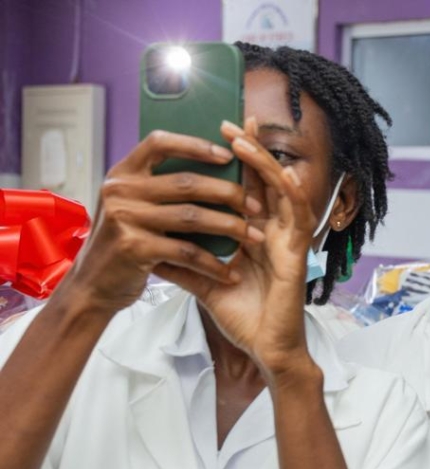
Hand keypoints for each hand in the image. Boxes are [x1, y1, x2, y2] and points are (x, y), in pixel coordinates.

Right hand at [60, 130, 257, 314]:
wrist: (93, 285)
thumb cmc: (125, 243)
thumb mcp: (133, 205)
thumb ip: (160, 187)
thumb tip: (214, 168)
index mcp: (123, 173)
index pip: (159, 143)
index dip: (196, 145)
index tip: (228, 154)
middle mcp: (121, 190)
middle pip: (187, 183)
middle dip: (229, 193)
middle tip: (257, 206)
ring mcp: (125, 218)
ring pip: (193, 217)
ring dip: (230, 227)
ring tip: (255, 237)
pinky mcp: (134, 248)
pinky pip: (187, 252)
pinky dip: (213, 264)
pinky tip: (231, 273)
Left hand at [159, 118, 318, 379]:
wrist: (265, 350)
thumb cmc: (244, 321)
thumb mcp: (205, 286)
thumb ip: (183, 266)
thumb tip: (149, 250)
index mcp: (254, 237)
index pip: (245, 191)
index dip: (235, 163)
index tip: (215, 138)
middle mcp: (273, 233)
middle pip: (266, 182)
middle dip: (251, 150)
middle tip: (233, 121)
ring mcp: (287, 241)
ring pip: (283, 191)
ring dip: (266, 163)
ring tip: (246, 140)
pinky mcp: (297, 255)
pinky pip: (299, 217)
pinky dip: (291, 194)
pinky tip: (282, 174)